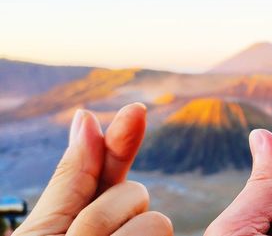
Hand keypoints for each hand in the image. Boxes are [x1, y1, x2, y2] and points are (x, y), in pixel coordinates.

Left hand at [13, 103, 172, 235]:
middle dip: (101, 217)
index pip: (111, 168)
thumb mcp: (44, 227)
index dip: (122, 140)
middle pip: (135, 194)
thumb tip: (87, 116)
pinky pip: (164, 231)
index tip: (136, 111)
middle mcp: (119, 225)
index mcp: (87, 211)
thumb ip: (72, 178)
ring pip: (154, 221)